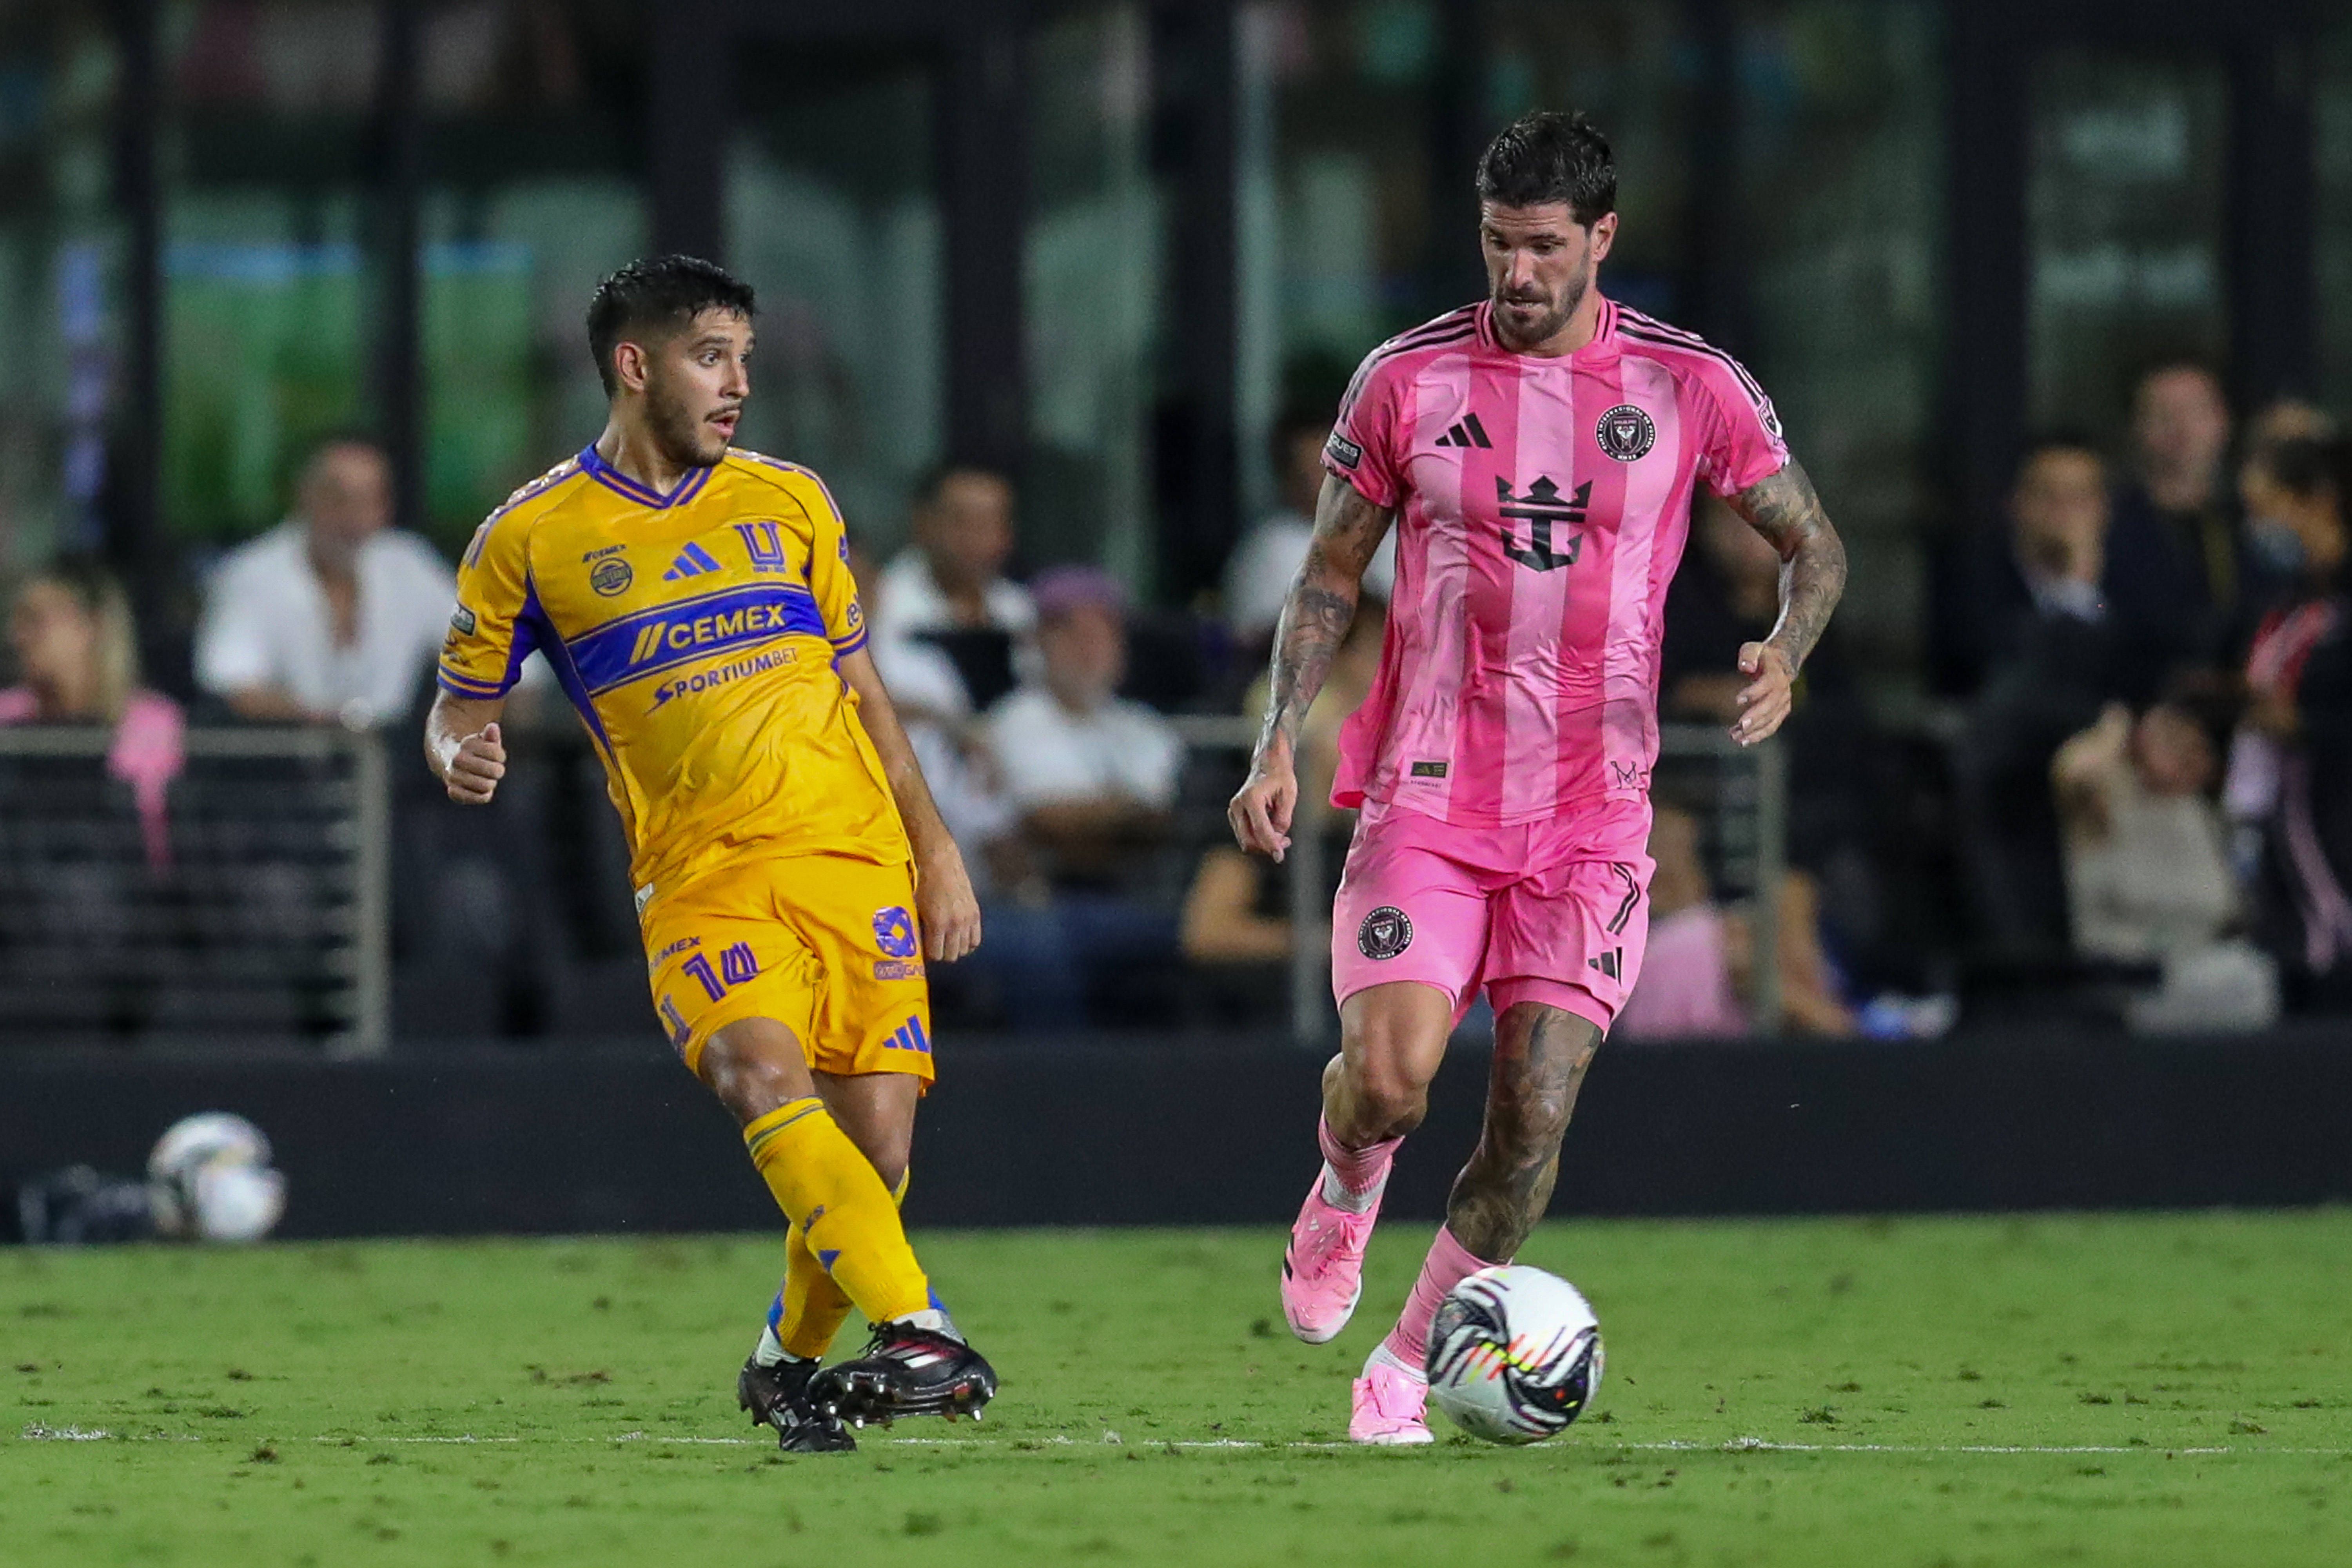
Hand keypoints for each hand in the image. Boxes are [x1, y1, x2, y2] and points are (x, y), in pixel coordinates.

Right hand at [444, 723, 505, 803]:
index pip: (497, 754)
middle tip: (493, 769)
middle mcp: (458, 759)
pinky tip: (482, 789)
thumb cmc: (472, 749)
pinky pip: (476, 798)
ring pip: (486, 786)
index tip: (495, 755)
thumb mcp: (482, 739)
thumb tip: (493, 727)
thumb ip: (491, 735)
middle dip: (498, 770)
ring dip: (491, 783)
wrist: (446, 758)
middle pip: (495, 771)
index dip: (500, 755)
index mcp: (467, 744)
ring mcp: (453, 776)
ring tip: (486, 778)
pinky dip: (483, 795)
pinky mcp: (453, 791)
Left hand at [915, 840, 982, 962]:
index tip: (925, 951)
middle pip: (951, 955)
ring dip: (955, 949)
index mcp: (937, 924)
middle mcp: (955, 925)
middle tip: (936, 948)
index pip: (936, 954)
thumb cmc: (924, 883)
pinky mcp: (975, 913)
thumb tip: (916, 942)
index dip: (929, 955)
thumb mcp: (917, 907)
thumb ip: (920, 927)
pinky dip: (968, 943)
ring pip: (965, 950)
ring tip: (948, 944)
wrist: (941, 863)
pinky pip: (976, 939)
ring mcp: (967, 920)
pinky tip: (961, 940)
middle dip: (942, 954)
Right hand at [1229, 746, 1299, 860]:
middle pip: (1249, 839)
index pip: (1260, 829)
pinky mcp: (1234, 815)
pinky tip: (1272, 830)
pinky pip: (1246, 835)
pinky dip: (1259, 838)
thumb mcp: (1289, 797)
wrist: (1268, 765)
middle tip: (1286, 842)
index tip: (1279, 857)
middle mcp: (1238, 805)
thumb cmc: (1280, 778)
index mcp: (1251, 797)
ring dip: (1264, 843)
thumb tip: (1277, 840)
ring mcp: (1233, 810)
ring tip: (1282, 835)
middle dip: (1267, 846)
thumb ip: (1283, 820)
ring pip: (1246, 840)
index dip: (1271, 845)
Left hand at [1731, 643, 1795, 745]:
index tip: (1737, 700)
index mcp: (1776, 673)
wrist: (1781, 664)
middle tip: (1740, 726)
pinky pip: (1772, 726)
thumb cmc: (1761, 656)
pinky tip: (1744, 741)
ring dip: (1754, 730)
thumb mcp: (1753, 649)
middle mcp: (1783, 689)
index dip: (1754, 692)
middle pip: (1770, 705)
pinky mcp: (1781, 711)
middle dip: (1755, 717)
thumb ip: (1748, 656)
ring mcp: (1783, 702)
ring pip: (1771, 719)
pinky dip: (1759, 735)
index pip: (1768, 683)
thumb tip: (1745, 667)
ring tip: (1736, 737)